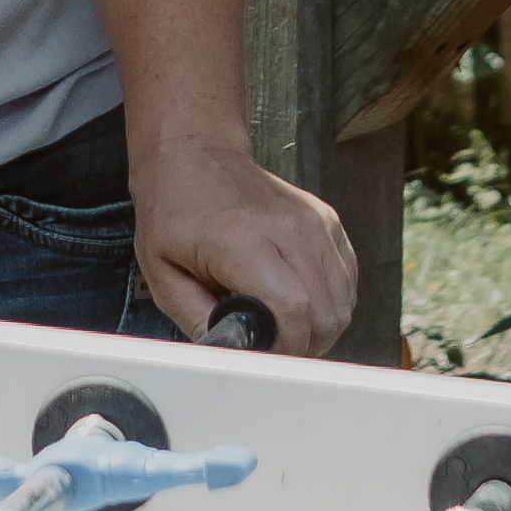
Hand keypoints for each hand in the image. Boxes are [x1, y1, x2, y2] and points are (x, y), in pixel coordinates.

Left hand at [133, 138, 351, 353]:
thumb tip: (228, 355)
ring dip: (318, 326)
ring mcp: (314, 223)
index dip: (284, 346)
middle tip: (272, 344)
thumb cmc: (175, 212)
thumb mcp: (163, 274)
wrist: (196, 155)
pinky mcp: (328, 222)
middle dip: (302, 345)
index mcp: (241, 241)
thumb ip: (197, 319)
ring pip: (342, 303)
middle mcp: (288, 229)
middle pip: (325, 314)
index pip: (291, 308)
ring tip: (283, 323)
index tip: (264, 353)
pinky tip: (299, 298)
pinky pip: (347, 280)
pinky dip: (328, 301)